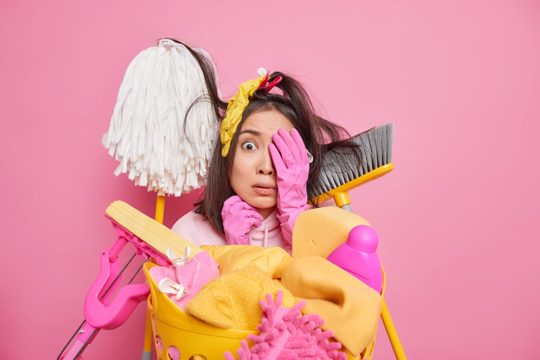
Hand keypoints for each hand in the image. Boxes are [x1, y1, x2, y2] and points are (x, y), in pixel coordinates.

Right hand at [221, 195, 262, 244]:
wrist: (238, 248)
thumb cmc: (238, 235)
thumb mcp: (234, 222)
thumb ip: (236, 212)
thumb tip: (247, 202)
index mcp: (224, 215)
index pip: (229, 202)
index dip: (238, 199)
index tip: (245, 203)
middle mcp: (227, 217)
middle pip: (241, 205)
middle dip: (251, 208)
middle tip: (255, 214)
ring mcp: (233, 222)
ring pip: (248, 212)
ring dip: (256, 216)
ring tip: (258, 220)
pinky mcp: (241, 226)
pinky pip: (252, 219)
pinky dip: (257, 222)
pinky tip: (257, 225)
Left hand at [269, 128, 311, 245]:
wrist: (294, 209)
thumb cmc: (293, 194)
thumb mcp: (298, 179)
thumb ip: (296, 168)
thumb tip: (292, 157)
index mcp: (304, 169)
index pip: (302, 150)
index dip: (297, 140)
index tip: (293, 131)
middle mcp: (301, 171)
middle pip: (295, 150)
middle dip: (288, 138)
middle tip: (281, 130)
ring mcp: (293, 175)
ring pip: (288, 154)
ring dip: (282, 143)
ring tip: (276, 135)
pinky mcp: (284, 180)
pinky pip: (280, 164)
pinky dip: (276, 154)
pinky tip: (271, 147)